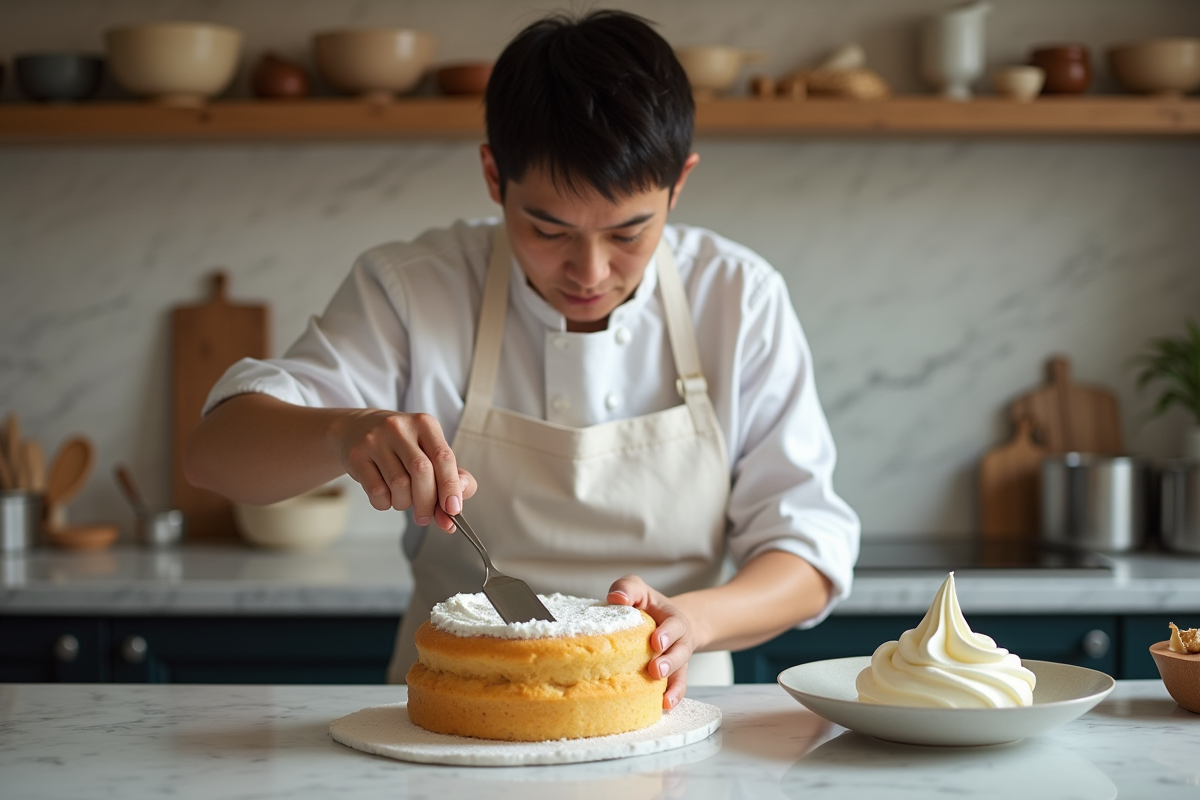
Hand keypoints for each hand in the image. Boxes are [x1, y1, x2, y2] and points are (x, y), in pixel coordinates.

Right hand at [336, 410, 476, 530]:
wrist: (356, 428)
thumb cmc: (400, 446)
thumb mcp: (428, 451)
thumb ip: (450, 478)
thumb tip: (453, 511)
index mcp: (425, 424)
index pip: (444, 457)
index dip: (450, 486)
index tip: (453, 509)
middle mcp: (400, 428)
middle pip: (422, 471)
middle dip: (427, 502)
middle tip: (425, 517)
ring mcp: (375, 440)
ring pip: (399, 484)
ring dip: (404, 503)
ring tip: (402, 498)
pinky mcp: (356, 455)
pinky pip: (377, 491)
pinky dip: (386, 503)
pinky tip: (386, 496)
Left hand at [607, 575, 693, 709]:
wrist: (663, 621)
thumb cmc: (646, 605)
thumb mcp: (639, 590)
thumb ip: (628, 587)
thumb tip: (615, 598)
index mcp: (672, 620)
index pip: (674, 625)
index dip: (667, 633)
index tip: (656, 642)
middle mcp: (678, 642)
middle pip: (681, 652)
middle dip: (669, 661)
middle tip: (655, 669)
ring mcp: (676, 661)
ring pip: (680, 674)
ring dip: (672, 685)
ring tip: (662, 697)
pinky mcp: (670, 676)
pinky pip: (676, 688)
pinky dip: (673, 697)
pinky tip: (664, 707)